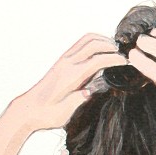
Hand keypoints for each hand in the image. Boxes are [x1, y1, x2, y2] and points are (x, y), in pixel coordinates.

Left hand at [0, 34, 124, 154]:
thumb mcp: (65, 112)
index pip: (98, 60)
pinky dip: (94, 43)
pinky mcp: (62, 61)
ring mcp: (64, 60)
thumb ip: (79, 99)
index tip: (127, 63)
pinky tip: (101, 52)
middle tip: (124, 55)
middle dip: (111, 47)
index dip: (115, 59)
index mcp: (70, 76)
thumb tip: (93, 90)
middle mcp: (67, 63)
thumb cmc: (46, 114)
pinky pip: (80, 44)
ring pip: (87, 40)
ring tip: (114, 51)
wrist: (27, 110)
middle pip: (94, 43)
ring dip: (102, 41)